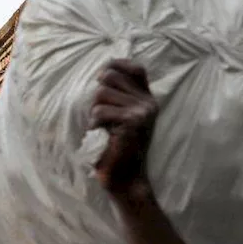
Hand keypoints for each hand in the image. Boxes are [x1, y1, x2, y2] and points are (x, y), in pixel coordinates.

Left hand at [90, 59, 159, 198]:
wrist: (125, 178)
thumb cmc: (116, 148)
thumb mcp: (120, 117)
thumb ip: (118, 96)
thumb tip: (102, 71)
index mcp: (147, 99)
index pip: (135, 67)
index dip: (115, 65)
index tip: (100, 77)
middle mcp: (149, 102)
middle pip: (110, 76)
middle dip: (96, 94)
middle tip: (100, 115)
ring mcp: (142, 111)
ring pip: (101, 93)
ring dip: (94, 110)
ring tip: (102, 127)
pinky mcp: (132, 122)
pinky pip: (100, 110)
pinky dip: (94, 122)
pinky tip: (101, 134)